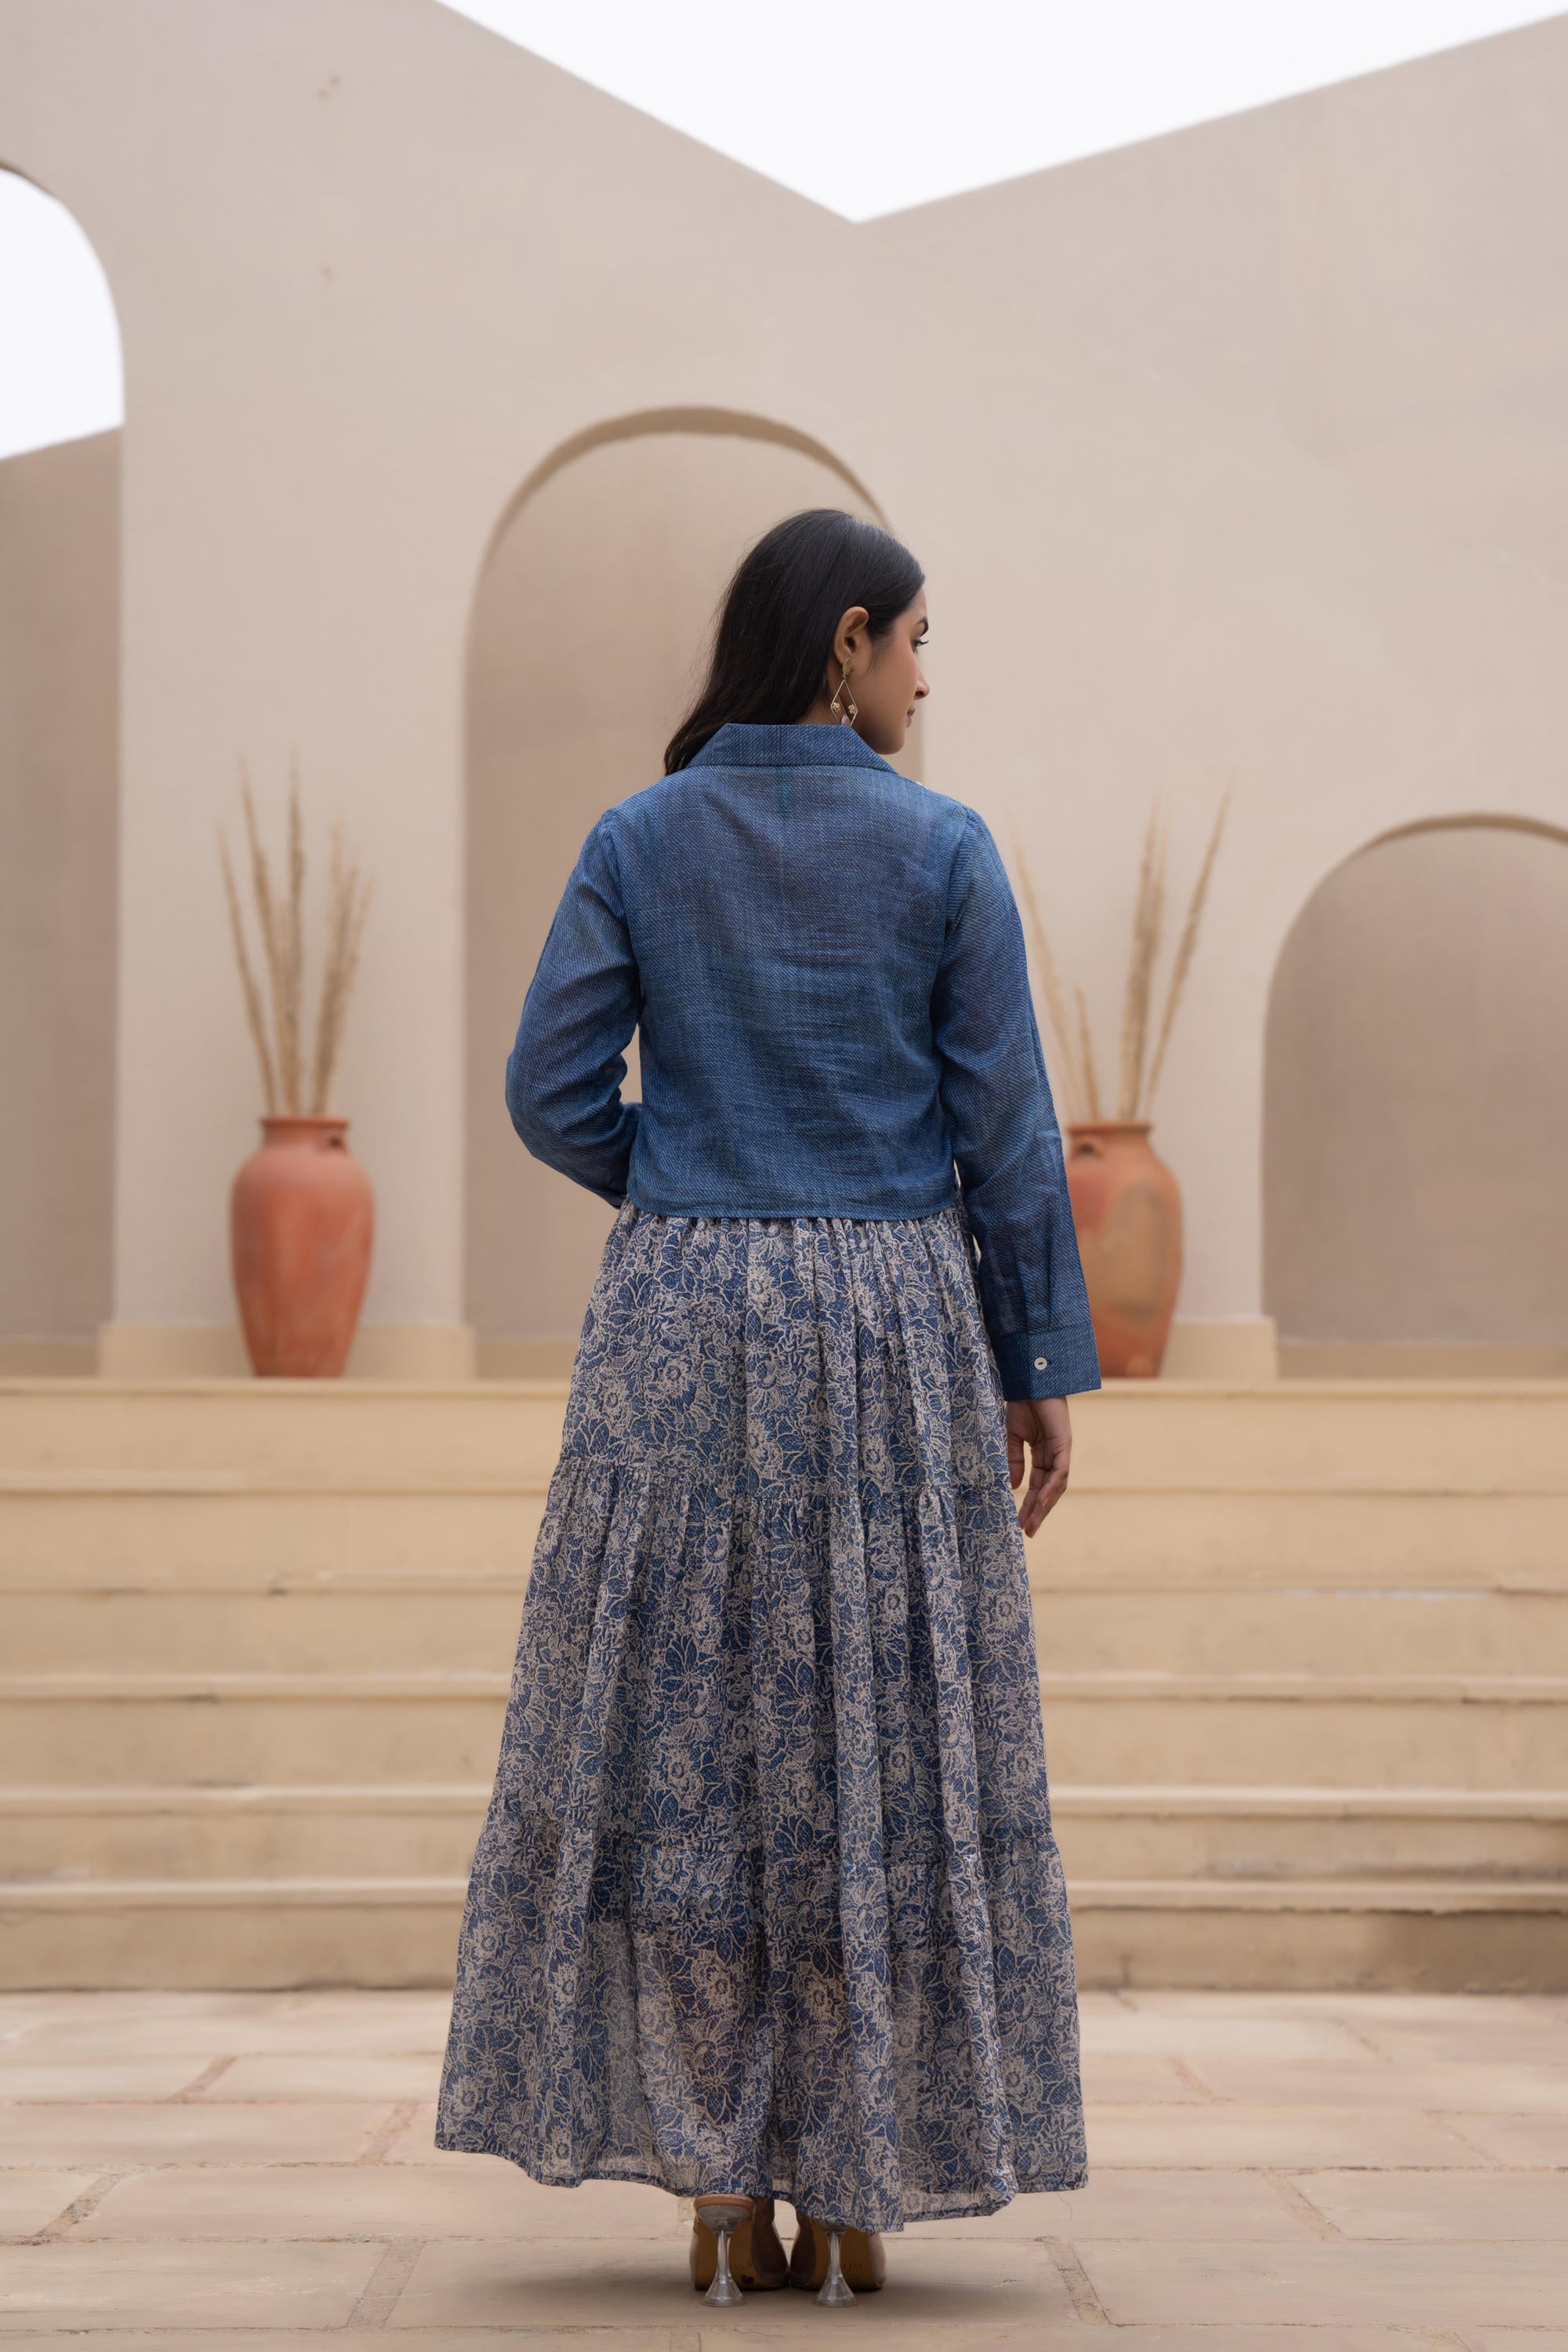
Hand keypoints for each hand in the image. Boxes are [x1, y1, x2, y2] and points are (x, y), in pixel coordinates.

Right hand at [1006, 1396, 1070, 1535]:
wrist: (1030, 1380)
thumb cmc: (1022, 1403)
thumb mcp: (1012, 1437)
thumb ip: (1014, 1461)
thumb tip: (1015, 1487)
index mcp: (1042, 1454)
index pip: (1036, 1485)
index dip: (1029, 1504)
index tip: (1019, 1523)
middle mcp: (1053, 1456)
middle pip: (1047, 1491)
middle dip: (1038, 1512)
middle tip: (1027, 1532)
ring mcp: (1060, 1451)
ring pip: (1055, 1486)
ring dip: (1044, 1506)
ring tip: (1032, 1523)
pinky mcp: (1064, 1444)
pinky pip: (1059, 1472)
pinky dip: (1051, 1488)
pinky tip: (1042, 1501)